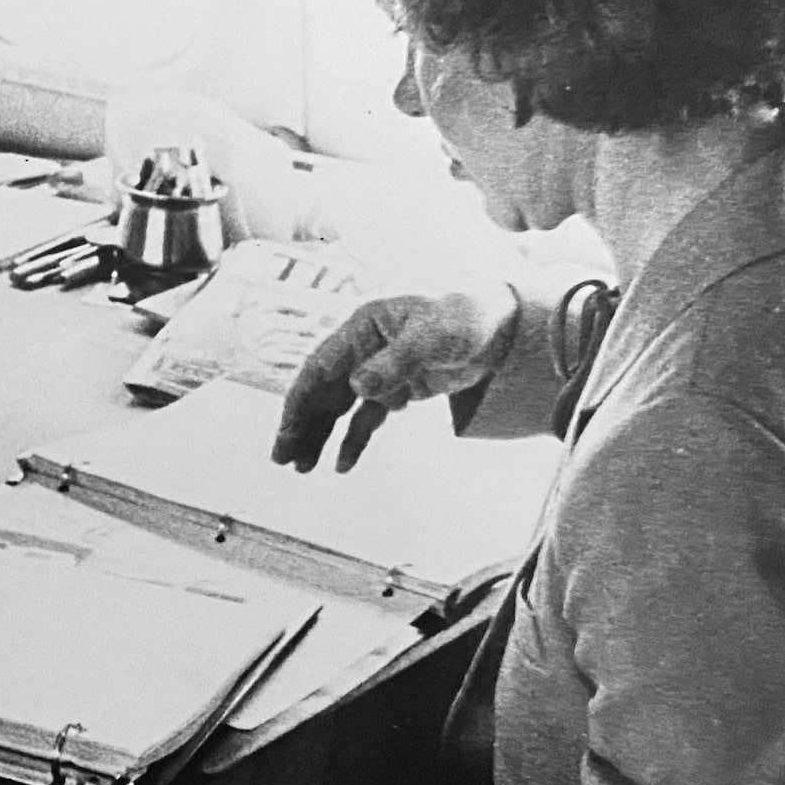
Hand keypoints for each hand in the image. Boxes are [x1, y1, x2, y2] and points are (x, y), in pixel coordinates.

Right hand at [270, 288, 519, 472]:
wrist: (502, 325)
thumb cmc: (465, 316)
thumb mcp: (433, 336)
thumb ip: (395, 362)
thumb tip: (358, 388)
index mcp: (361, 328)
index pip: (320, 368)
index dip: (299, 401)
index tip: (286, 432)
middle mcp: (361, 350)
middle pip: (322, 392)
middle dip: (300, 425)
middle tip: (282, 459)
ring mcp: (378, 371)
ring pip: (339, 408)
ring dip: (320, 436)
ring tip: (302, 467)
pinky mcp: (397, 389)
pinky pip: (367, 419)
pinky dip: (353, 441)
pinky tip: (342, 465)